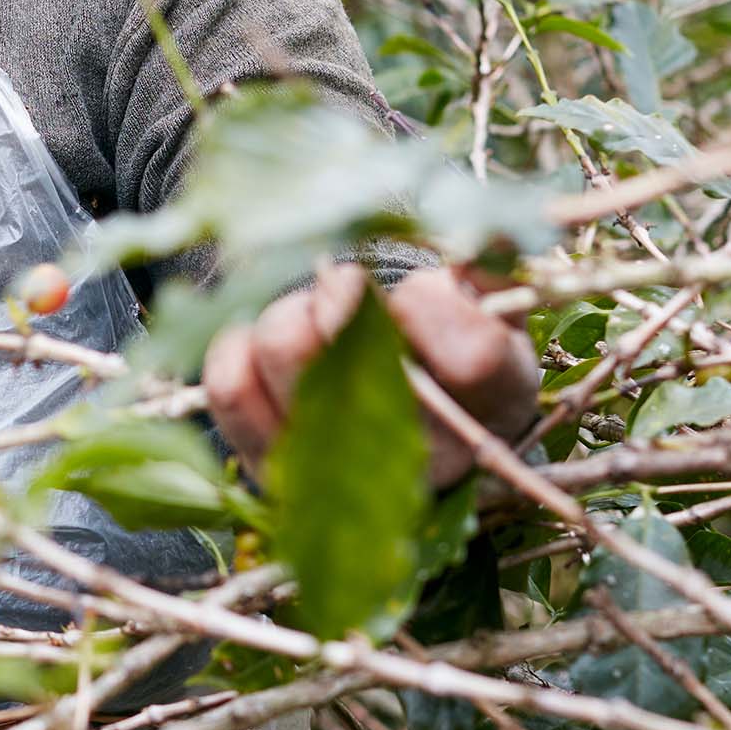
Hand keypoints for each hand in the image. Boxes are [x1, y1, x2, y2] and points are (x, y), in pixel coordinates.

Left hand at [203, 260, 539, 491]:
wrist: (400, 390)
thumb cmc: (452, 331)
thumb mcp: (490, 296)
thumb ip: (490, 264)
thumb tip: (472, 256)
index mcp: (499, 402)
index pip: (472, 358)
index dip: (430, 305)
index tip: (413, 289)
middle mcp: (430, 459)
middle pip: (366, 371)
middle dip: (342, 303)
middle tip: (342, 284)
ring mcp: (345, 474)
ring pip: (291, 363)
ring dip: (291, 316)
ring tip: (308, 312)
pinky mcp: (272, 469)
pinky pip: (231, 389)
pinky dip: (237, 345)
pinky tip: (261, 340)